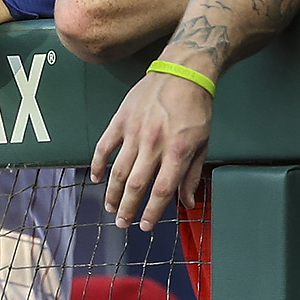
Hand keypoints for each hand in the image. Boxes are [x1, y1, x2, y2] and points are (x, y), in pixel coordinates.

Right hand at [93, 67, 214, 229]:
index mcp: (177, 151)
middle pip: (137, 185)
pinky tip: (96, 178)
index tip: (146, 226)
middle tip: (122, 223)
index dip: (152, 212)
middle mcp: (154, 144)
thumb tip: (188, 203)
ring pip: (119, 170)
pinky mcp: (121, 120)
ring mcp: (135, 132)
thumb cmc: (195, 108)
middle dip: (128, 208)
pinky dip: (98, 164)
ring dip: (112, 193)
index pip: (161, 191)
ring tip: (110, 208)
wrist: (182, 73)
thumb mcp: (203, 143)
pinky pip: (104, 146)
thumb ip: (193, 175)